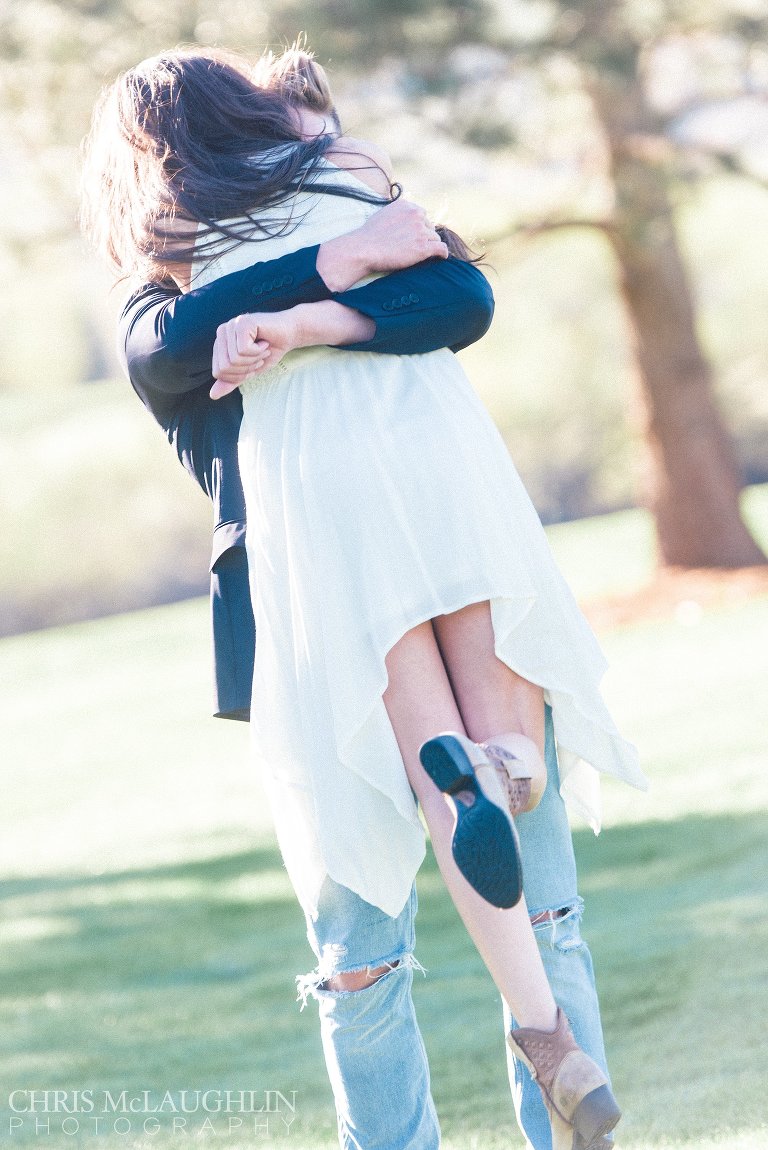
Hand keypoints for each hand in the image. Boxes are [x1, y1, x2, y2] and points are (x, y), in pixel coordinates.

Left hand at [209, 312, 300, 399]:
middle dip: (247, 368)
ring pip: (234, 359)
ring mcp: (231, 325)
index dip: (239, 375)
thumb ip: (231, 381)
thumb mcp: (249, 371)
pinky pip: (244, 349)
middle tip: (258, 357)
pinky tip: (264, 342)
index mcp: (220, 343)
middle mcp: (222, 332)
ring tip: (262, 349)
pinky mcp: (242, 322)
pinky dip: (258, 351)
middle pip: (225, 367)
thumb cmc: (270, 351)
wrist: (290, 334)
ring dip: (254, 359)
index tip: (253, 363)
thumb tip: (212, 395)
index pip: (218, 372)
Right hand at [316, 197, 448, 291]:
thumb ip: (397, 215)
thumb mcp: (383, 215)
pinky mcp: (423, 247)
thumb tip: (403, 222)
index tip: (413, 236)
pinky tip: (441, 257)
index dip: (418, 227)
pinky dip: (442, 253)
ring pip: (434, 238)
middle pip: (429, 227)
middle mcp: (415, 215)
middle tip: (413, 248)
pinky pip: (441, 249)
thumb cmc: (369, 235)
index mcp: (406, 205)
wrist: (364, 249)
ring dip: (429, 246)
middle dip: (424, 236)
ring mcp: (420, 231)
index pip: (421, 215)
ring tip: (419, 255)